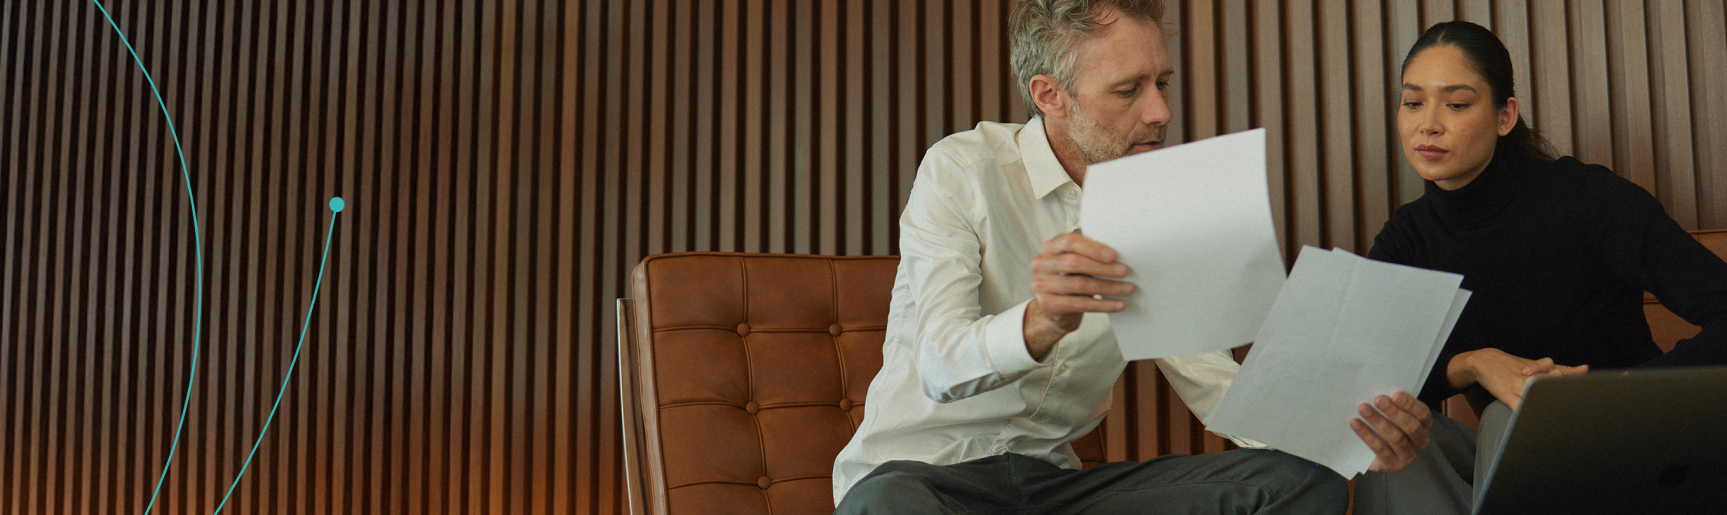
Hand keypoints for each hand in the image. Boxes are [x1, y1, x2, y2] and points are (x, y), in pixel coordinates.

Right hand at [1023, 233, 1132, 358]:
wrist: (1055, 308)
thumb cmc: (1069, 279)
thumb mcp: (1074, 264)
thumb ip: (1088, 256)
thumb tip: (1119, 257)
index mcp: (1050, 248)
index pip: (1069, 242)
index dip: (1092, 248)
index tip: (1113, 255)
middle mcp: (1042, 265)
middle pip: (1074, 263)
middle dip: (1103, 267)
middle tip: (1124, 271)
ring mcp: (1042, 285)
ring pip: (1080, 284)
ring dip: (1108, 287)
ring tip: (1127, 288)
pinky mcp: (1049, 304)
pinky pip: (1081, 304)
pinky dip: (1103, 305)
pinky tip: (1118, 304)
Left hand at [1351, 392, 1431, 472]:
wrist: (1370, 452)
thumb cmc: (1382, 424)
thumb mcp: (1389, 412)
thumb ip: (1390, 402)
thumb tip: (1378, 386)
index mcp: (1423, 424)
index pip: (1423, 414)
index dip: (1410, 404)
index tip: (1395, 394)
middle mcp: (1420, 440)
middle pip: (1412, 426)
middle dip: (1394, 412)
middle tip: (1377, 399)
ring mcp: (1408, 455)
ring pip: (1396, 437)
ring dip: (1378, 421)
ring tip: (1363, 408)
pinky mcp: (1394, 465)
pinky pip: (1381, 450)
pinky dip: (1367, 435)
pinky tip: (1355, 424)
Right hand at [1448, 349, 1587, 409]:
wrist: (1484, 360)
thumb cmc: (1513, 365)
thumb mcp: (1537, 364)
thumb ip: (1563, 369)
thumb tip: (1585, 369)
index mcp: (1542, 368)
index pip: (1560, 373)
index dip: (1568, 382)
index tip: (1580, 394)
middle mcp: (1531, 375)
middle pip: (1550, 382)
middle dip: (1557, 389)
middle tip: (1570, 405)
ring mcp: (1518, 384)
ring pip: (1534, 391)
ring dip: (1542, 400)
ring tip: (1551, 411)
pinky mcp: (1505, 393)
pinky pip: (1517, 405)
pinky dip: (1525, 412)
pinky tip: (1531, 419)